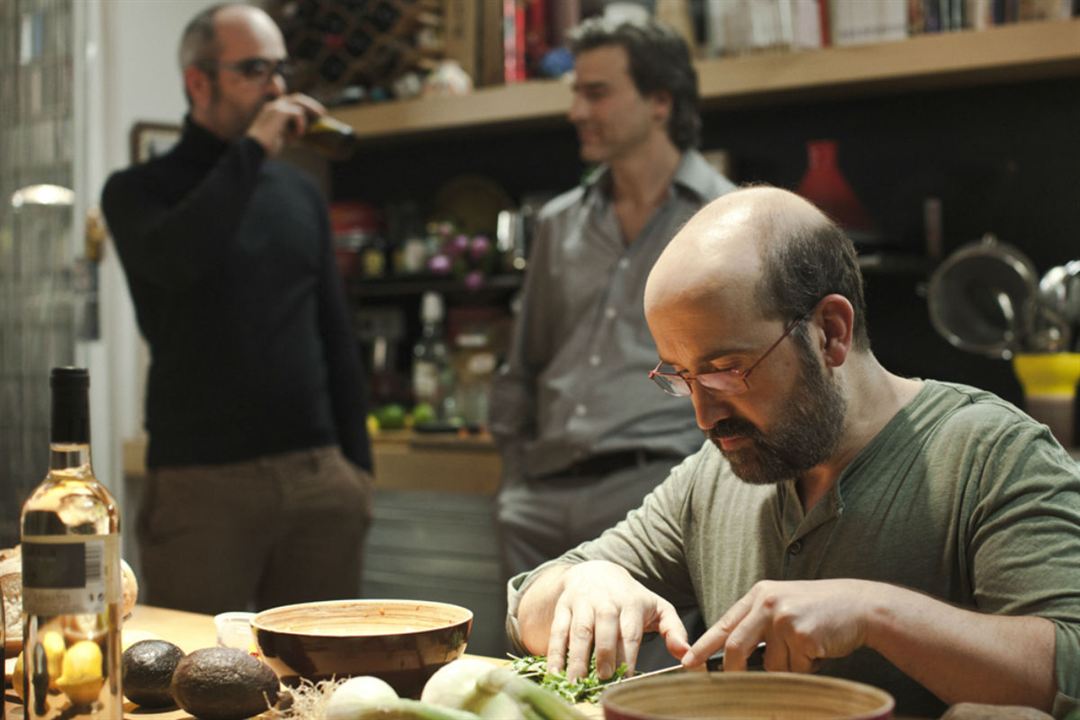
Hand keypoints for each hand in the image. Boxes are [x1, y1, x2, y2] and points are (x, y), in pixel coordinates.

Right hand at [246, 93, 325, 155]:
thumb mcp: (282, 137)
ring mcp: (276, 107)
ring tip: (320, 117)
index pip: (289, 101)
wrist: (253, 148)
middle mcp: (273, 106)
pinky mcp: (279, 112)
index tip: (314, 111)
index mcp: (272, 110)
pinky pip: (297, 113)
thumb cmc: (266, 146)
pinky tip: (298, 134)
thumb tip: (304, 131)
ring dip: (311, 109)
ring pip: (299, 101)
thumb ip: (291, 130)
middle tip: (322, 113)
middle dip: (312, 104)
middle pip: (297, 98)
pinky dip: (301, 123)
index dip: (303, 103)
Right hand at [544, 561, 689, 680]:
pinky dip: (555, 652)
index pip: (630, 632)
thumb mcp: (657, 607)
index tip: (626, 679)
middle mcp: (606, 601)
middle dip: (602, 654)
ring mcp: (582, 602)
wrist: (596, 571)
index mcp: (631, 603)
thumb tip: (686, 654)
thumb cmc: (631, 598)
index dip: (628, 656)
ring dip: (576, 656)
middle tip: (602, 679)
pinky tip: (554, 672)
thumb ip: (674, 629)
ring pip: (579, 630)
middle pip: (604, 628)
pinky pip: (557, 630)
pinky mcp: (563, 606)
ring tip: (576, 681)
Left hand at [682, 579, 880, 672]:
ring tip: (806, 649)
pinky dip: (806, 668)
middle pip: (736, 647)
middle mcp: (766, 604)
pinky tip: (818, 649)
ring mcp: (783, 618)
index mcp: (758, 596)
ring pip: (771, 666)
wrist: (859, 606)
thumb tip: (733, 658)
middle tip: (733, 687)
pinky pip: (795, 669)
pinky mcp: (801, 635)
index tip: (687, 663)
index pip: (723, 625)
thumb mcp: (782, 606)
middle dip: (734, 673)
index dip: (703, 647)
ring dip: (788, 668)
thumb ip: (758, 625)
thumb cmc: (820, 610)